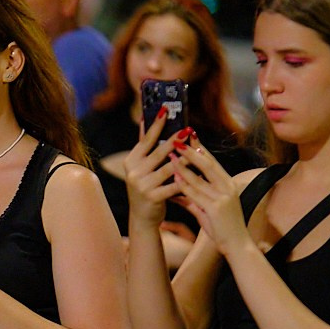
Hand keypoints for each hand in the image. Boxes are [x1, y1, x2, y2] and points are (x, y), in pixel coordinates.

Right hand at [124, 114, 185, 228]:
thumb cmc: (145, 187)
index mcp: (130, 161)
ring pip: (168, 167)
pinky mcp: (153, 197)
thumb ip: (145, 146)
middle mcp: (133, 172)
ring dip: (184, 157)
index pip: (145, 140)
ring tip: (196, 148)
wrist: (142, 217)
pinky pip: (174, 184)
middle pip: (158, 152)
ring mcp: (142, 185)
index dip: (155, 125)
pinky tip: (199, 170)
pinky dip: (187, 177)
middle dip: (174, 139)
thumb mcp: (140, 167)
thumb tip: (146, 119)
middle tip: (187, 129)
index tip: (165, 110)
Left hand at [169, 139, 248, 252]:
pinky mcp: (215, 209)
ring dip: (184, 165)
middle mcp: (227, 188)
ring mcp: (222, 198)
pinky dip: (184, 184)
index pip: (213, 163)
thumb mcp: (208, 210)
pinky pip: (196, 194)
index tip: (190, 137)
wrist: (237, 246)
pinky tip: (174, 177)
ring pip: (200, 177)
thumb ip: (194, 200)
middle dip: (192, 151)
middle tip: (178, 140)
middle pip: (208, 165)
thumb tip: (178, 192)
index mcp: (228, 185)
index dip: (201, 149)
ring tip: (171, 154)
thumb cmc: (223, 228)